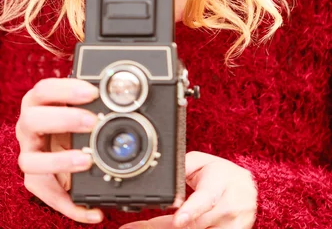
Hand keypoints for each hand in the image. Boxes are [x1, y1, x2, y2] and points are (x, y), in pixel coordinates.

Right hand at [15, 77, 103, 223]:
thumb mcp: (78, 102)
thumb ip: (92, 97)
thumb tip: (120, 92)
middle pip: (32, 120)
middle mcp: (27, 126)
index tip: (92, 92)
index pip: (44, 90)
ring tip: (87, 162)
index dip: (66, 90)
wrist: (59, 141)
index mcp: (37, 102)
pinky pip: (48, 196)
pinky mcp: (35, 180)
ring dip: (60, 162)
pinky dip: (71, 205)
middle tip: (92, 122)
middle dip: (64, 120)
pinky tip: (94, 211)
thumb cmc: (69, 116)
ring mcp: (28, 154)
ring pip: (30, 161)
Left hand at [119, 151, 257, 228]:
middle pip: (193, 225)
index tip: (177, 219)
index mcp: (220, 186)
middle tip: (132, 228)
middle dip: (161, 226)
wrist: (251, 191)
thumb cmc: (223, 174)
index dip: (190, 211)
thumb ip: (183, 165)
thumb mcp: (204, 162)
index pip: (205, 200)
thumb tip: (163, 170)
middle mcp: (226, 210)